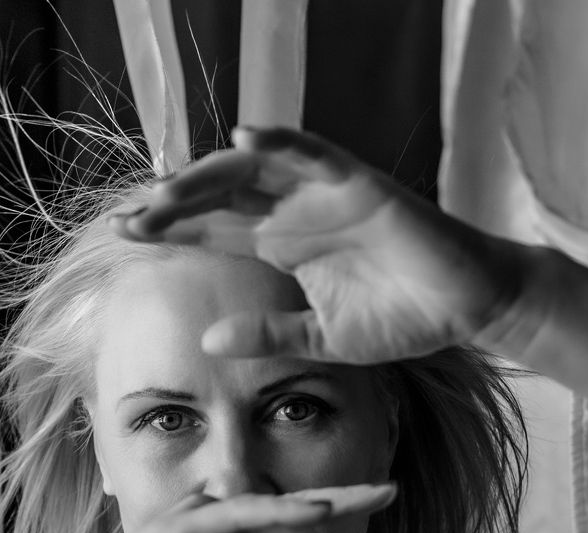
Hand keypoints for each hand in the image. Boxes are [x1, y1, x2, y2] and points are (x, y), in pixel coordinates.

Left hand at [111, 127, 523, 364]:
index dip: (169, 229)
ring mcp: (322, 194)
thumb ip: (266, 334)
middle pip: (219, 195)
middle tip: (128, 221)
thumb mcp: (318, 337)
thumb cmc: (400, 319)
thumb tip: (207, 340)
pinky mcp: (358, 183)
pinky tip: (243, 138)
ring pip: (252, 168)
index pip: (213, 229)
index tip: (123, 234)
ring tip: (163, 196)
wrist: (464, 310)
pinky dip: (281, 139)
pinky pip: (314, 151)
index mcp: (281, 244)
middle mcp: (293, 212)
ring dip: (206, 177)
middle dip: (171, 205)